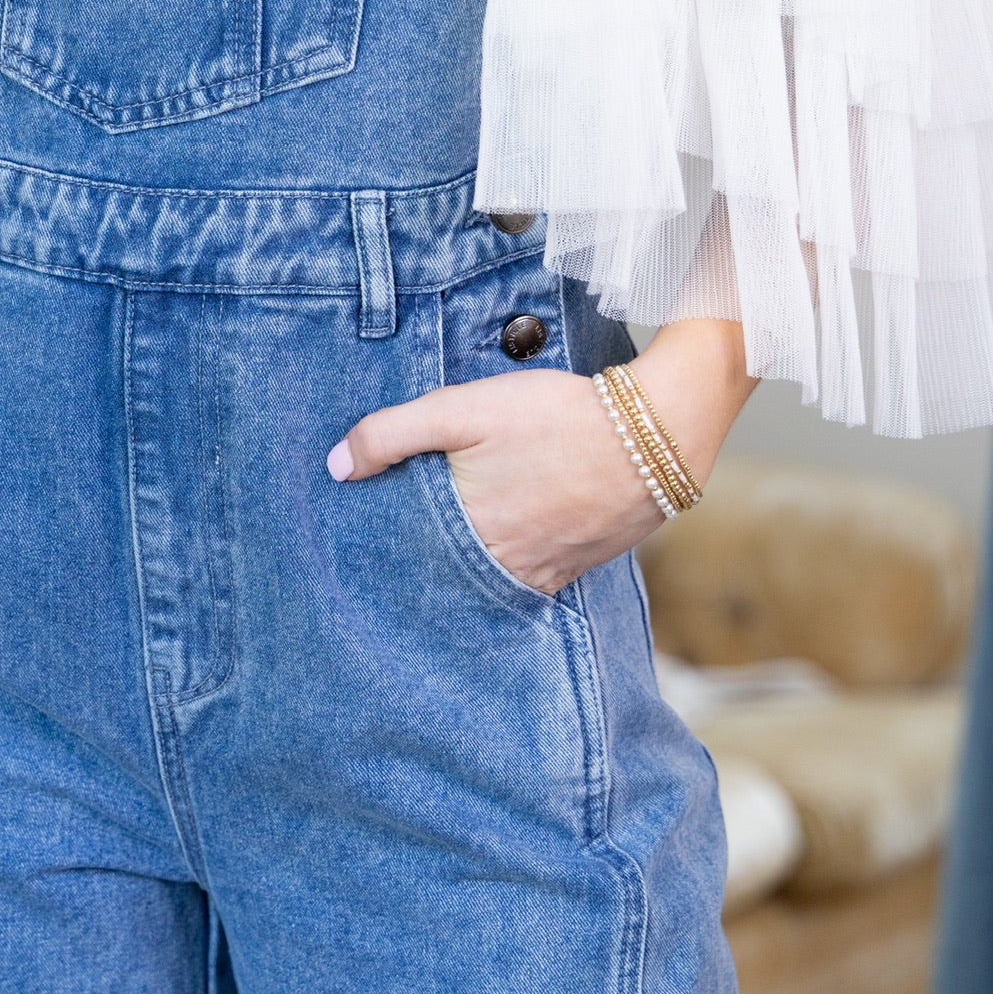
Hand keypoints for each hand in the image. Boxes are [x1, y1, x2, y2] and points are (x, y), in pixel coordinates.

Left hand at [326, 319, 756, 594]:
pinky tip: (493, 557)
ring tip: (434, 561)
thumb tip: (335, 467)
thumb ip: (393, 434)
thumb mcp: (465, 409)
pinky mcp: (576, 567)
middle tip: (382, 569)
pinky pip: (527, 582)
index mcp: (467, 533)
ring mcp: (543, 571)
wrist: (657, 430)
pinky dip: (503, 574)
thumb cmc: (556, 416)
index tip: (351, 554)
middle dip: (415, 573)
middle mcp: (503, 565)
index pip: (405, 559)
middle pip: (443, 578)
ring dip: (460, 576)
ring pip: (484, 584)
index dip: (379, 555)